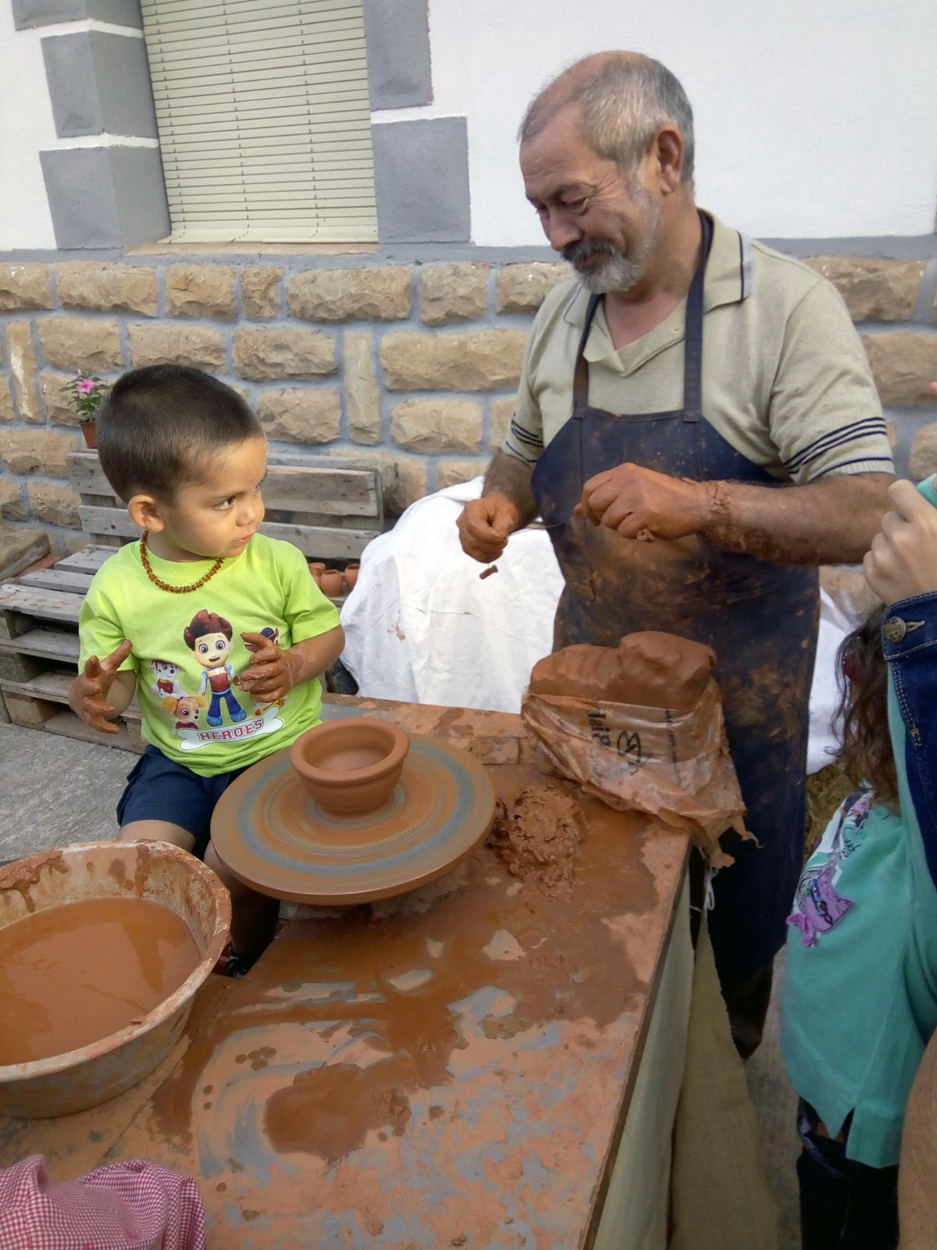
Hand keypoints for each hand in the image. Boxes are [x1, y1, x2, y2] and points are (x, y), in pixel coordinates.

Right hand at [71, 639, 132, 732]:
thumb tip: (130, 641)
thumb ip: (118, 656)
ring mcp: (87, 704)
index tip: (93, 657)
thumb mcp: (107, 667)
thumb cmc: (96, 678)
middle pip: (86, 688)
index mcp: (91, 676)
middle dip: (90, 688)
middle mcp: (87, 690)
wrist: (77, 695)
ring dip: (100, 709)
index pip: (90, 668)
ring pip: (91, 707)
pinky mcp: (89, 716)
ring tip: (111, 710)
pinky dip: (105, 727)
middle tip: (97, 687)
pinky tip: (116, 730)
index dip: (91, 664)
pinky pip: (96, 723)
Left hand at [236, 632, 302, 702]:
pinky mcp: (283, 691)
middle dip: (256, 674)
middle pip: (271, 670)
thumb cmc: (275, 657)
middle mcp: (282, 667)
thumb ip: (256, 639)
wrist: (294, 667)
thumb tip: (242, 634)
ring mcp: (284, 680)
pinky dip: (262, 697)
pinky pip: (274, 696)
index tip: (251, 659)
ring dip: (256, 687)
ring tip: (244, 687)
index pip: (273, 653)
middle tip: (243, 677)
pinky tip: (252, 695)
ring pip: (271, 684)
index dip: (262, 656)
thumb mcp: (268, 646)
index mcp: (278, 655)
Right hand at [456, 493, 519, 562]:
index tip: (503, 536)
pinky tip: (497, 549)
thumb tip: (498, 538)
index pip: (474, 527)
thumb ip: (502, 526)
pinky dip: (490, 556)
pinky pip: (478, 557)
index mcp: (471, 509)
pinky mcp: (467, 546)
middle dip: (493, 545)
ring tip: (501, 543)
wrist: (499, 512)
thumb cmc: (501, 509)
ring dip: (492, 551)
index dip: (490, 537)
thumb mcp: (506, 513)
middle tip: (504, 540)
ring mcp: (463, 536)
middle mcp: (463, 522)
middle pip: (473, 542)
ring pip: (475, 552)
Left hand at [574, 463, 711, 539]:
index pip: (589, 486)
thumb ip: (607, 496)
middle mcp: (628, 480)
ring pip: (609, 520)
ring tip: (637, 523)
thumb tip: (576, 510)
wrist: (697, 504)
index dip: (586, 504)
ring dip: (620, 527)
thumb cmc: (665, 497)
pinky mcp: (646, 514)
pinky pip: (624, 532)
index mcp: (624, 471)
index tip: (594, 516)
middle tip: (616, 523)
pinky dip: (633, 535)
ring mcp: (637, 496)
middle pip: (595, 502)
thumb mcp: (634, 488)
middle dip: (600, 517)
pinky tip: (645, 529)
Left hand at [863, 479, 936, 605]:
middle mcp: (900, 537)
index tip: (911, 505)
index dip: (905, 496)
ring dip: (890, 545)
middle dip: (901, 526)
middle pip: (889, 517)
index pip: (899, 490)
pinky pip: (871, 557)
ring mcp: (883, 557)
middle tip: (917, 542)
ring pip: (879, 538)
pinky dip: (882, 563)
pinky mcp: (871, 574)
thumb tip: (935, 478)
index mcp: (926, 523)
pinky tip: (899, 574)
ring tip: (909, 562)